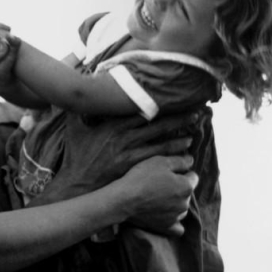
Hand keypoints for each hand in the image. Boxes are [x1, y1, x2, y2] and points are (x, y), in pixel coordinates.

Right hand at [36, 109, 202, 203]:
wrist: (77, 182)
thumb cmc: (76, 154)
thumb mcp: (74, 128)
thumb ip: (77, 108)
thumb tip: (79, 89)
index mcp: (112, 124)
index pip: (142, 109)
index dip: (162, 104)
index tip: (177, 99)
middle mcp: (124, 137)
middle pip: (158, 125)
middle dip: (179, 119)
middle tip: (197, 113)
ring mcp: (130, 153)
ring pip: (161, 143)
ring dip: (180, 138)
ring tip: (194, 134)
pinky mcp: (134, 167)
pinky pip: (158, 159)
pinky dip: (172, 155)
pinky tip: (183, 154)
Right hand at [115, 154, 198, 236]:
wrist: (124, 200)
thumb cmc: (141, 178)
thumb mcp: (160, 161)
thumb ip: (179, 161)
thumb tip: (191, 161)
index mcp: (187, 186)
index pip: (193, 177)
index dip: (181, 172)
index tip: (168, 172)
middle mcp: (185, 203)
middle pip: (187, 193)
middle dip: (177, 188)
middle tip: (159, 184)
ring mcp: (176, 216)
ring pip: (182, 208)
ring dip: (175, 203)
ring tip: (158, 198)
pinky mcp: (167, 227)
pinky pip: (178, 228)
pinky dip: (174, 221)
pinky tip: (167, 216)